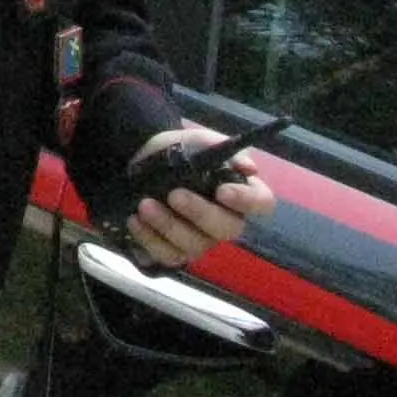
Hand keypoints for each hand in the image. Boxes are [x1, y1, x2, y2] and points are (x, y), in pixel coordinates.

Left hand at [121, 125, 279, 270]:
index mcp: (239, 194)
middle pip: (226, 229)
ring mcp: (201, 241)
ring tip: (144, 204)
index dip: (246, 201)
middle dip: (199, 213)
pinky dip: (148, 239)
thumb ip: (223, 150)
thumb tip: (249, 169)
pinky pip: (166, 255)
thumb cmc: (179, 152)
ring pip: (193, 245)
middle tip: (174, 194)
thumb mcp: (198, 142)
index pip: (261, 203)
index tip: (222, 190)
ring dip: (167, 226)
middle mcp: (225, 222)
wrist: (143, 162)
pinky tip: (134, 220)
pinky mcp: (175, 253)